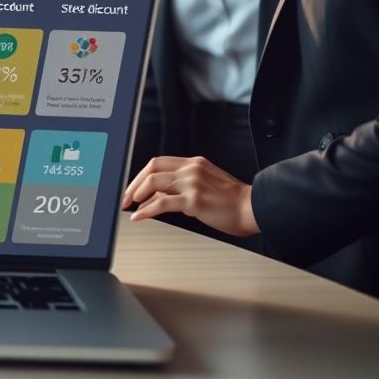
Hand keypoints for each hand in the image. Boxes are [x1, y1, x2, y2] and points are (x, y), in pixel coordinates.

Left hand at [121, 156, 259, 237]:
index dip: (141, 174)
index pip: (158, 162)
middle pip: (151, 169)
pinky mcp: (194, 200)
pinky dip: (146, 210)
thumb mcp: (206, 184)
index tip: (132, 187)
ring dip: (136, 195)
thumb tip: (158, 195)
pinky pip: (162, 204)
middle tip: (125, 197)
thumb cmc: (233, 201)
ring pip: (153, 183)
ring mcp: (192, 183)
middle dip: (134, 183)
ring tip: (130, 206)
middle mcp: (191, 169)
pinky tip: (139, 216)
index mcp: (193, 163)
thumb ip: (183, 184)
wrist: (253, 209)